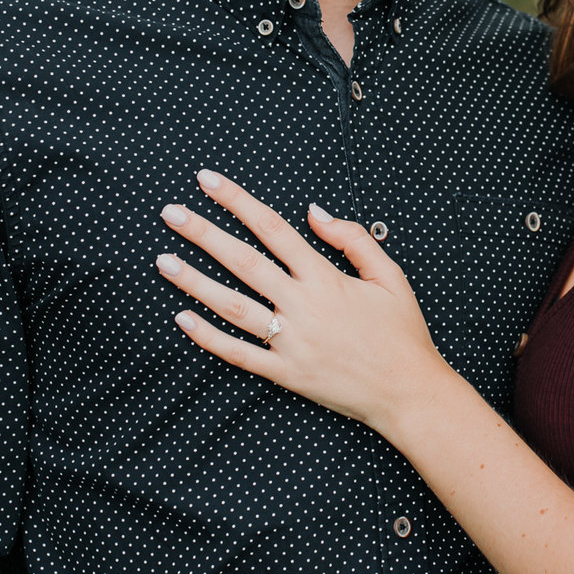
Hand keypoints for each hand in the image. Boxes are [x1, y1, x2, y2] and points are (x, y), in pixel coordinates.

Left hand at [154, 168, 454, 433]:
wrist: (409, 393)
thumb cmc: (402, 333)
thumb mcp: (390, 275)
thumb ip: (352, 239)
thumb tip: (314, 211)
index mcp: (326, 278)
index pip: (273, 228)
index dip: (237, 201)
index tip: (208, 180)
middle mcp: (303, 306)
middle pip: (243, 261)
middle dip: (203, 234)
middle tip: (170, 213)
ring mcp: (291, 342)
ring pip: (232, 306)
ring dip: (194, 283)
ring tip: (164, 261)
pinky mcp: (285, 374)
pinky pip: (239, 354)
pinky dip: (209, 338)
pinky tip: (182, 319)